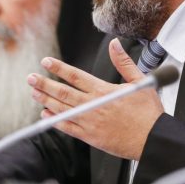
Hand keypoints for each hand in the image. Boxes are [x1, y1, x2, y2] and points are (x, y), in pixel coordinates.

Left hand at [27, 38, 163, 160]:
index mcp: (104, 91)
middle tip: (31, 78)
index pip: (76, 76)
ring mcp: (90, 122)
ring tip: (35, 92)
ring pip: (62, 109)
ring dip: (46, 100)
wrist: (152, 140)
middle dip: (45, 84)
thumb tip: (115, 44)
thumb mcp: (141, 81)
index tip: (46, 62)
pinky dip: (55, 121)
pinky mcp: (90, 137)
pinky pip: (68, 128)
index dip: (59, 68)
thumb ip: (124, 62)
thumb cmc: (149, 113)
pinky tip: (46, 114)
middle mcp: (93, 105)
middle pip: (63, 92)